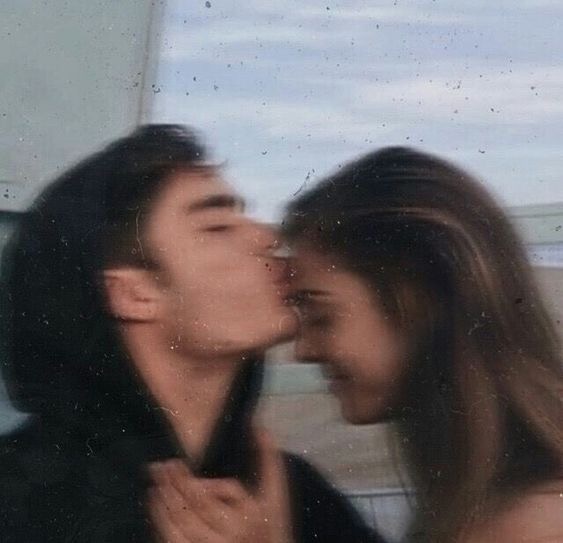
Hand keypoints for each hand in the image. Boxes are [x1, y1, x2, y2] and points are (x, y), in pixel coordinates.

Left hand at [147, 429, 292, 542]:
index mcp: (250, 516)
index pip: (228, 490)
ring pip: (183, 520)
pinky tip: (155, 500)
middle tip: (163, 464)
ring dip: (166, 496)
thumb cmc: (270, 524)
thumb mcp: (275, 495)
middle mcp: (231, 535)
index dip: (212, 482)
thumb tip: (259, 425)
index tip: (200, 472)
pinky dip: (160, 517)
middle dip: (178, 480)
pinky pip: (173, 537)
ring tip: (157, 477)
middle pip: (199, 502)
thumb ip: (269, 461)